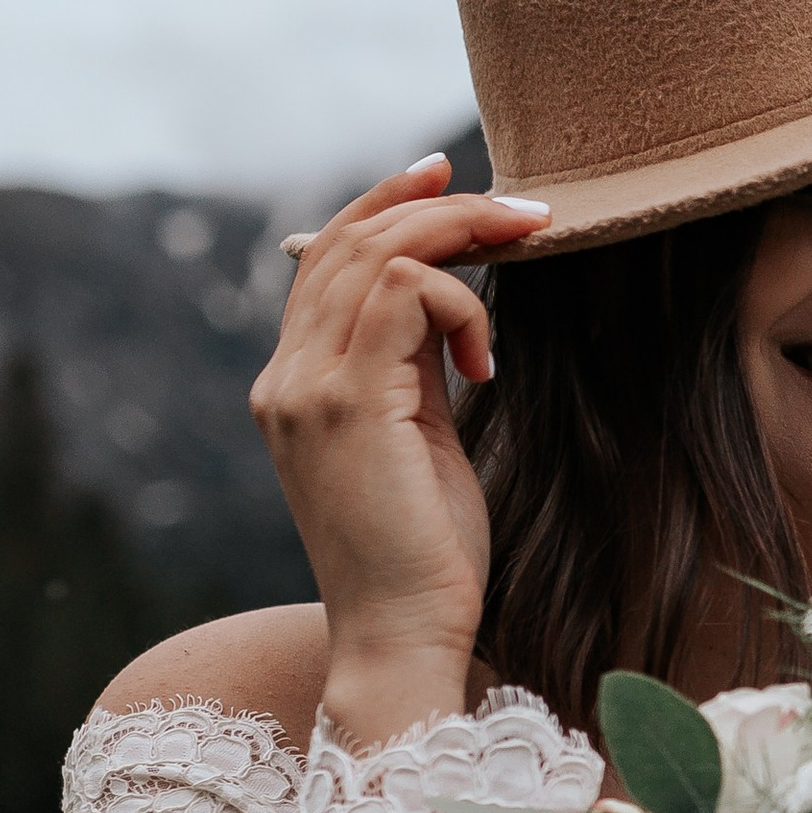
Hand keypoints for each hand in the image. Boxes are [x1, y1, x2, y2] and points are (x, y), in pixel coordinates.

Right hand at [248, 153, 550, 745]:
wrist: (404, 637)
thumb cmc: (427, 555)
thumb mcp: (424, 439)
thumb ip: (418, 367)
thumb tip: (448, 300)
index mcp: (295, 384)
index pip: (326, 260)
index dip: (386, 203)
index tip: (450, 175)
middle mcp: (285, 378)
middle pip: (347, 240)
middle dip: (440, 204)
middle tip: (525, 208)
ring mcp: (305, 390)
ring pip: (375, 251)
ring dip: (462, 235)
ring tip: (527, 249)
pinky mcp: (347, 405)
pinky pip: (403, 292)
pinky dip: (461, 302)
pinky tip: (489, 360)